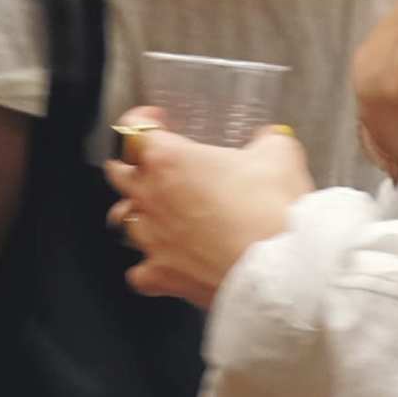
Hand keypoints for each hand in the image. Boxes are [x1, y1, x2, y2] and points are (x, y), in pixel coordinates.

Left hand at [105, 111, 314, 310]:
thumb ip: (268, 141)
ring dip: (137, 213)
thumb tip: (272, 140)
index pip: (134, 130)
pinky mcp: (162, 275)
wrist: (279, 269)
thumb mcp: (279, 156)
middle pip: (118, 173)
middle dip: (131, 164)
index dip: (143, 120)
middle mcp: (151, 197)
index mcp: (169, 160)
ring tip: (155, 212)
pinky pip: (140, 272)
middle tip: (150, 163)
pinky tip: (163, 263)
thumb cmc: (272, 209)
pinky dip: (149, 267)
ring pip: (123, 221)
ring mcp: (152, 239)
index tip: (156, 121)